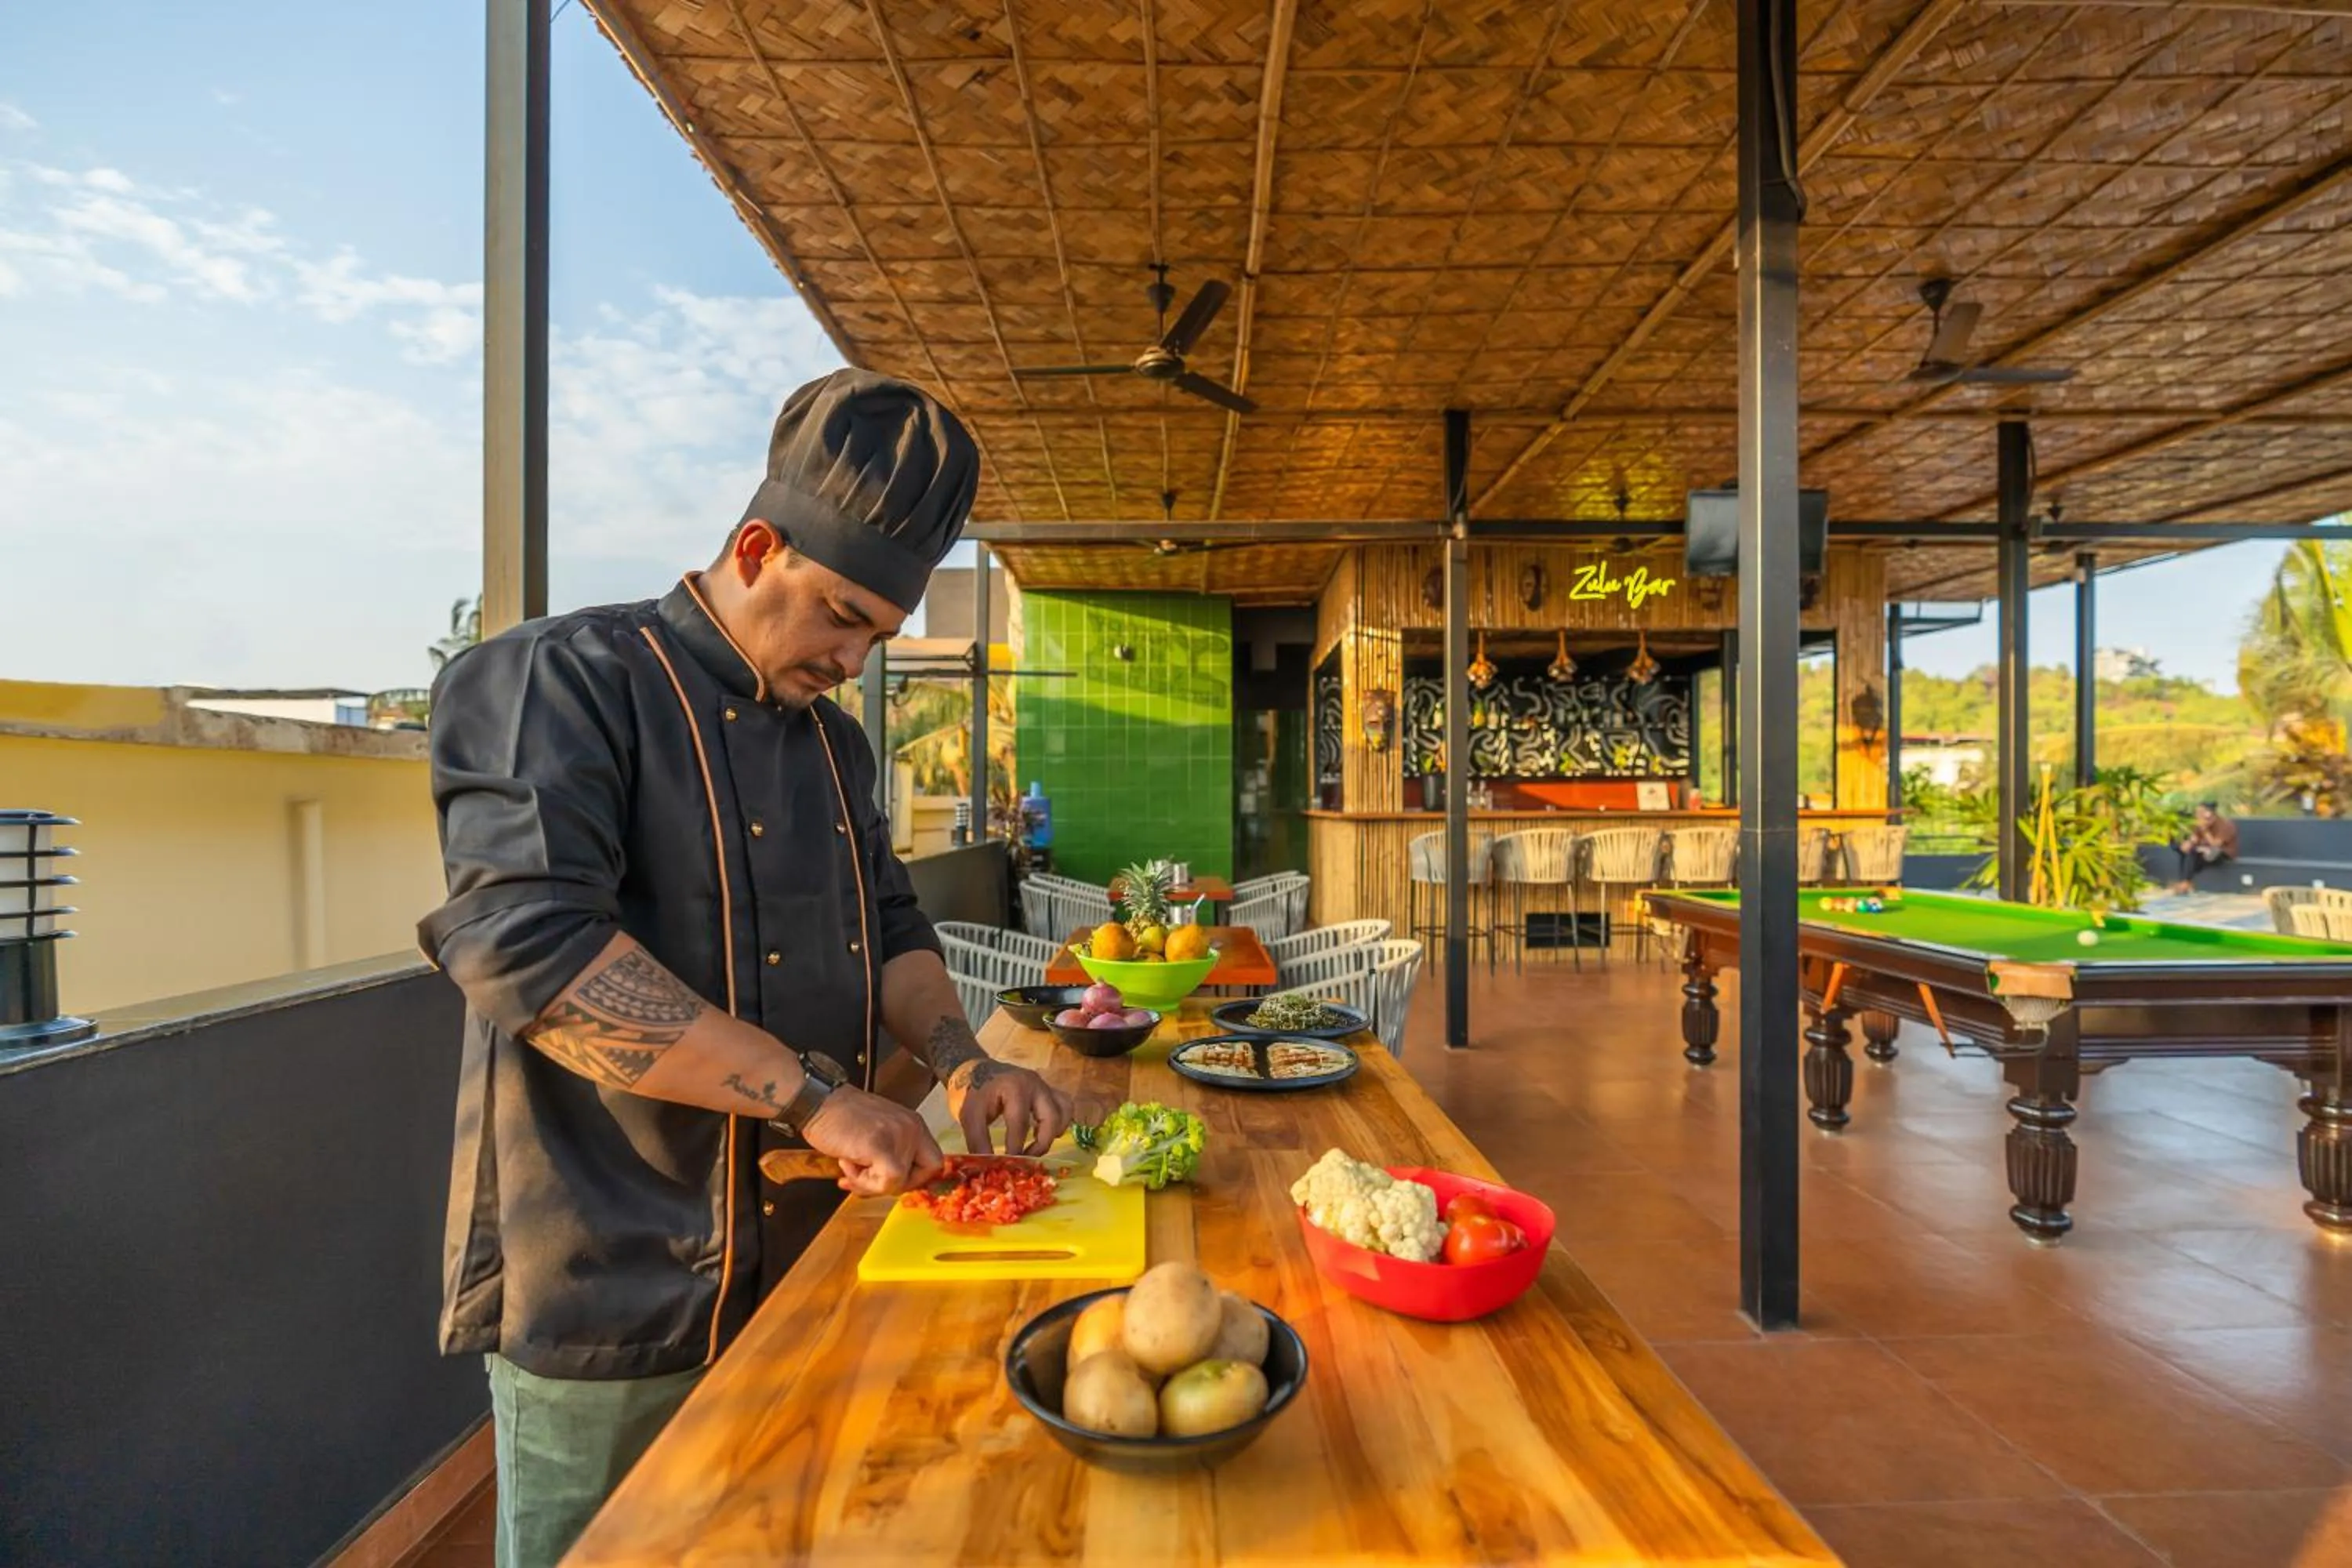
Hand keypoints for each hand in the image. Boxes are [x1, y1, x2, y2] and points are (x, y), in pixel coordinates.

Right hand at [801, 1085, 945, 1196]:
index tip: (888, 1179)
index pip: (934, 1163)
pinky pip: (887, 1181)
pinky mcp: (881, 1145)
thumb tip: (893, 1185)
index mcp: (914, 1124)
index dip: (913, 1178)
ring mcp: (899, 1135)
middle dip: (892, 1185)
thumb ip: (892, 1153)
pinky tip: (846, 1164)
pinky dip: (864, 1182)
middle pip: (921, 1176)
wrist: (816, 1100)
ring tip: (848, 1163)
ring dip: (868, 1182)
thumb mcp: (878, 1130)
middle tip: (865, 1179)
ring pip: (898, 1183)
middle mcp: (912, 1128)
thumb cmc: (840, 1117)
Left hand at [946, 1056, 1073, 1157]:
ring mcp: (1046, 1086)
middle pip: (1051, 1117)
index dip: (1016, 1146)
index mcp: (1014, 1088)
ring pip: (1064, 1111)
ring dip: (1053, 1132)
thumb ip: (979, 1141)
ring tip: (1036, 1145)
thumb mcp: (970, 1116)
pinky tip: (1043, 1133)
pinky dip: (1059, 1123)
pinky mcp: (1050, 1090)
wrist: (981, 1071)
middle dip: (1041, 1143)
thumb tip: (990, 1168)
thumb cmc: (977, 1094)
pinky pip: (1065, 1107)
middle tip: (1026, 1158)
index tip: (1009, 1164)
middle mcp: (1035, 1085)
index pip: (1020, 1122)